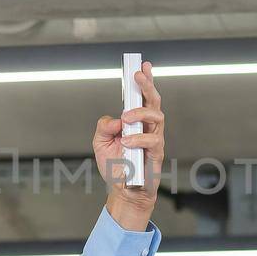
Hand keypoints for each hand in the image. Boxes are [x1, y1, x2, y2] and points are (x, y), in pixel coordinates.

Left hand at [92, 59, 163, 229]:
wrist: (124, 190)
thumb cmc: (115, 165)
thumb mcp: (100, 142)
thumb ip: (104, 127)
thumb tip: (116, 119)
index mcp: (137, 121)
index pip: (143, 97)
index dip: (146, 80)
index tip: (142, 65)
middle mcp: (148, 127)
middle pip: (154, 101)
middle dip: (147, 86)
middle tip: (138, 76)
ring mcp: (154, 139)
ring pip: (157, 117)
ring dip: (140, 113)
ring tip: (125, 118)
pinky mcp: (156, 154)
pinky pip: (152, 141)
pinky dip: (138, 139)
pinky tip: (126, 141)